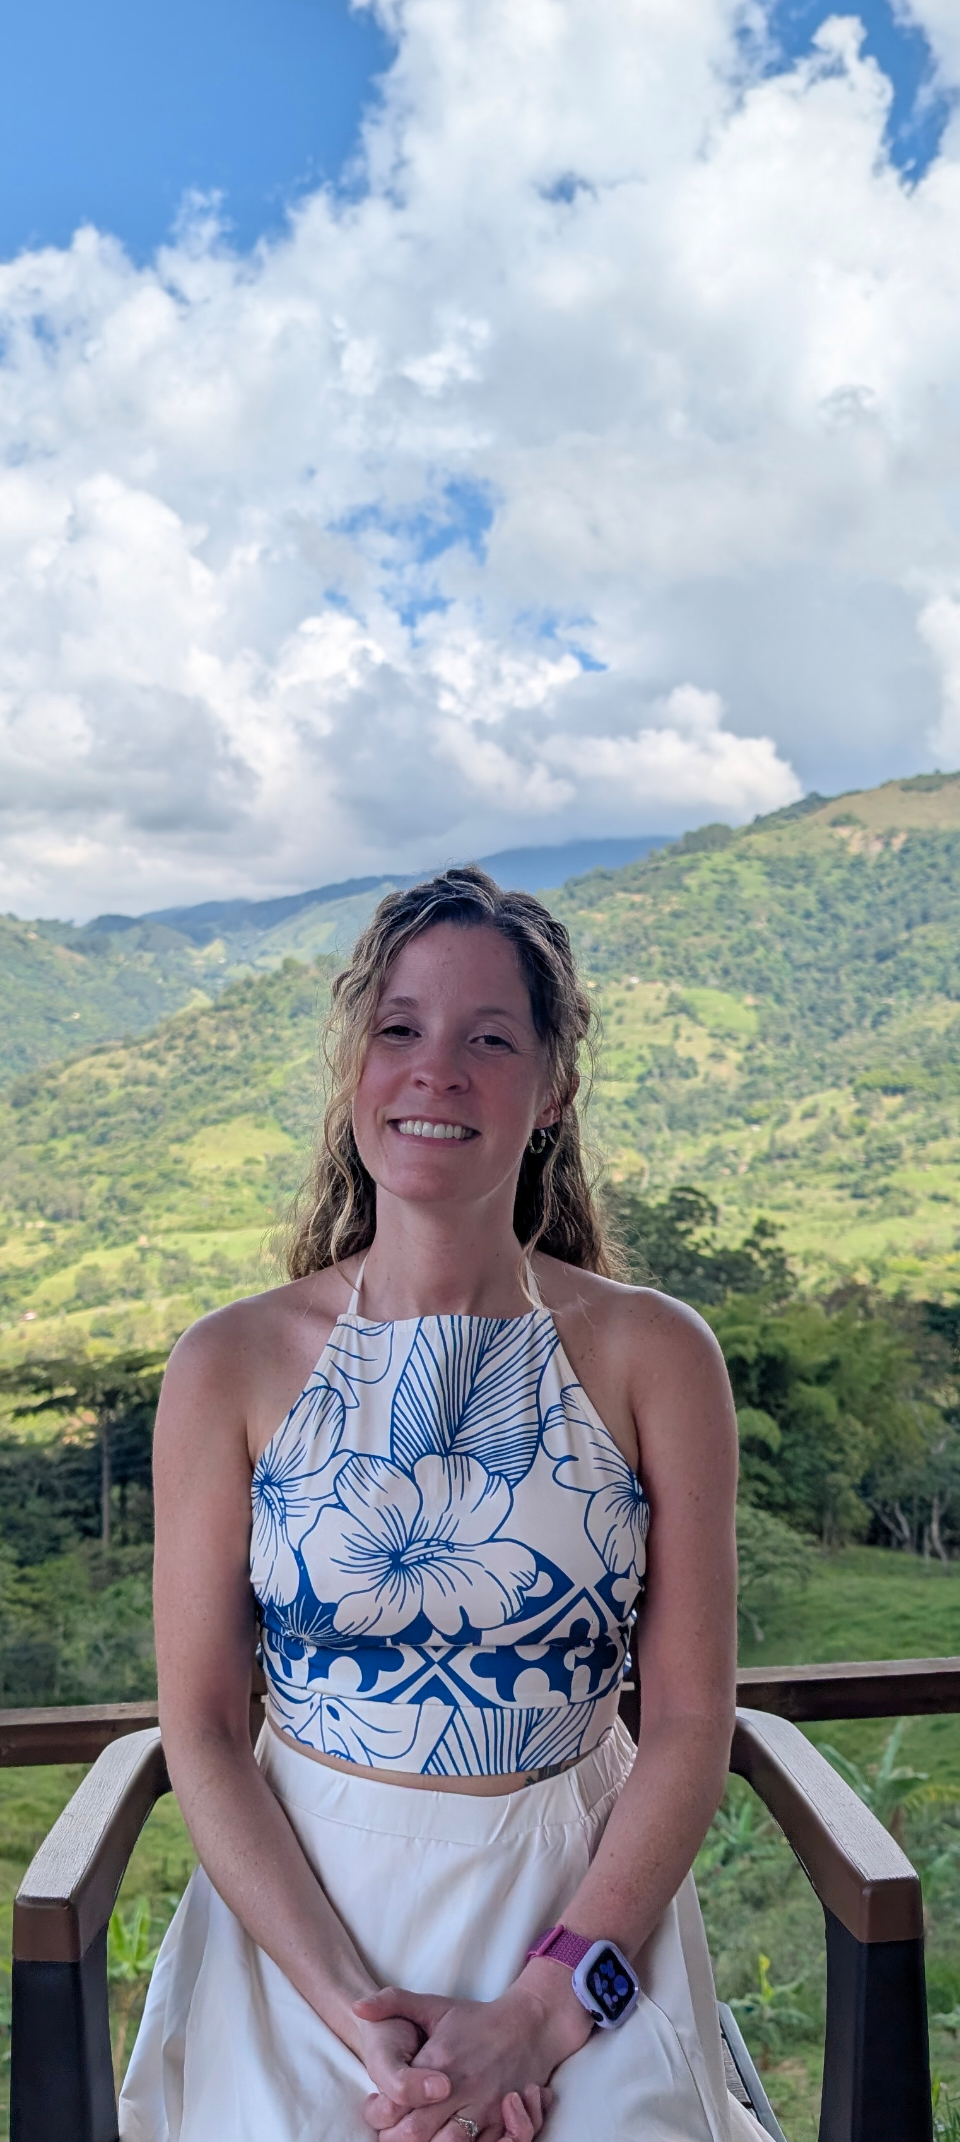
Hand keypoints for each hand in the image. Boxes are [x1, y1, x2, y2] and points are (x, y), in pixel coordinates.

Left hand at [354, 1967, 589, 2141]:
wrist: (530, 2025)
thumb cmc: (477, 2018)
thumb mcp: (435, 2005)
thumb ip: (392, 2002)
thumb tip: (357, 2006)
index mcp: (440, 2061)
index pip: (397, 2102)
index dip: (378, 2114)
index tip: (374, 2107)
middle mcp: (461, 2089)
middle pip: (415, 2134)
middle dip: (395, 2138)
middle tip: (390, 2129)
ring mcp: (484, 2110)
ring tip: (415, 2135)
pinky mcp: (502, 2124)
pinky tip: (443, 2139)